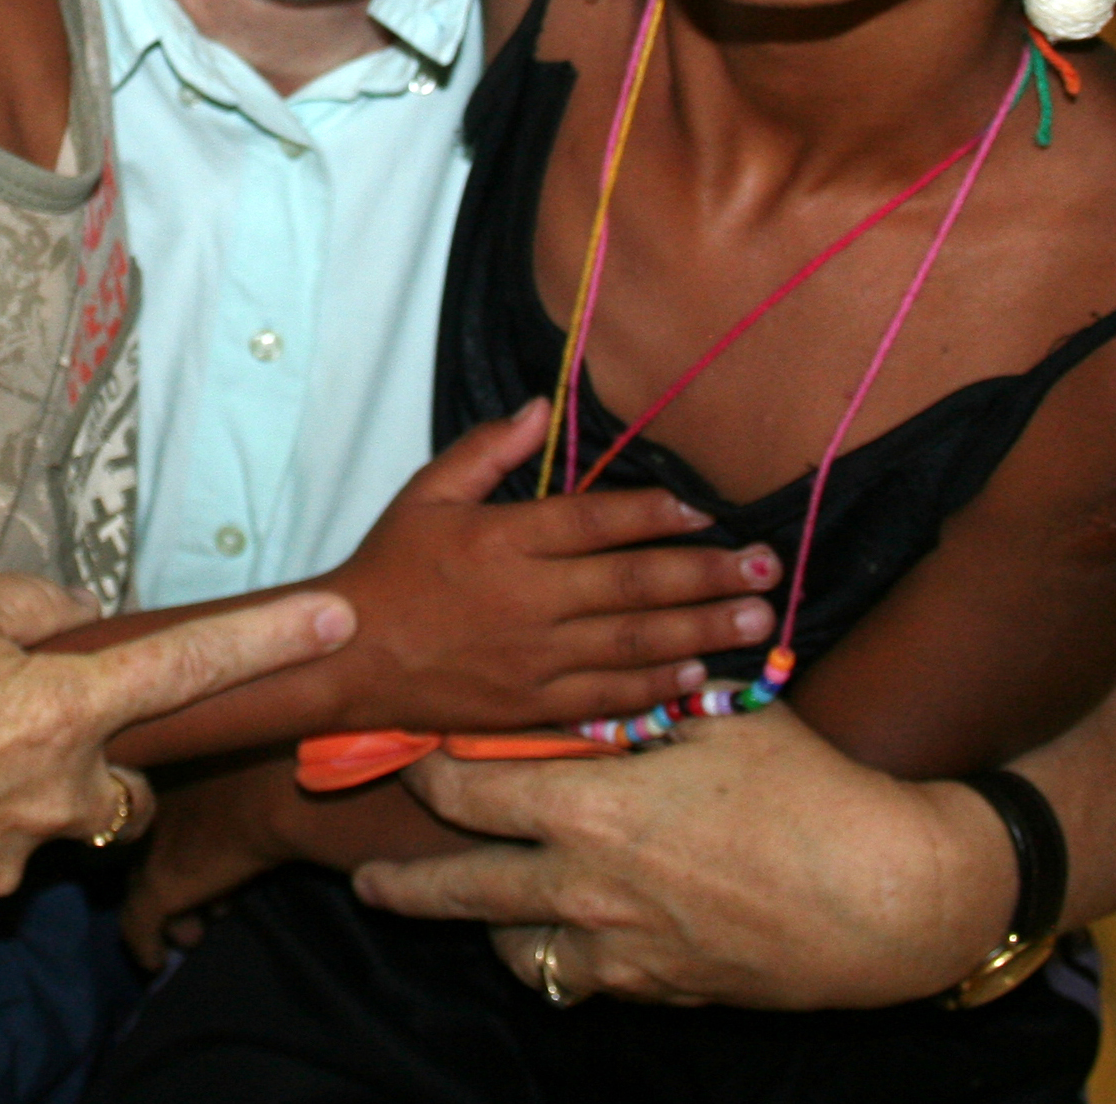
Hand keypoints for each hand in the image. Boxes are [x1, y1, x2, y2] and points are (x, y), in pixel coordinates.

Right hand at [0, 574, 353, 916]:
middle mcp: (48, 803)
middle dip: (109, 753)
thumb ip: (31, 606)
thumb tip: (77, 618)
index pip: (190, 668)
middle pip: (127, 784)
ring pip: (51, 822)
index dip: (269, 644)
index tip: (337, 624)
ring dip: (23, 786)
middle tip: (35, 711)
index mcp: (59, 715)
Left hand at [122, 753, 470, 968]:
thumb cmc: (308, 761)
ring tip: (199, 927)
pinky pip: (139, 922)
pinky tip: (157, 958)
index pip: (183, 793)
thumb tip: (337, 754)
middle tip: (214, 895)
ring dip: (180, 903)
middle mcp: (168, 792)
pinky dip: (146, 941)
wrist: (287, 789)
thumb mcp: (301, 751)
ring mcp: (160, 836)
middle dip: (193, 866)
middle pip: (168, 836)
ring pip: (153, 878)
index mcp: (197, 754)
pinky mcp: (160, 882)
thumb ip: (301, 757)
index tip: (227, 847)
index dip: (204, 824)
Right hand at [325, 401, 777, 730]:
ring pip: (634, 644)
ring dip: (702, 630)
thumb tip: (543, 407)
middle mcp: (529, 599)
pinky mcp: (531, 708)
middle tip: (766, 568)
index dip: (657, 513)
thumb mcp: (425, 494)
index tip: (708, 512)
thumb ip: (486, 449)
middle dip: (708, 575)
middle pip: (634, 583)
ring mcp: (534, 659)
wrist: (348, 660)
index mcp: (505, 540)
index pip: (596, 521)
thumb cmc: (389, 569)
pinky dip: (656, 689)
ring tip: (757, 619)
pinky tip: (698, 676)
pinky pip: (607, 699)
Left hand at [353, 705, 1015, 1009]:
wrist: (882, 895)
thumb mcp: (716, 719)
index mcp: (588, 808)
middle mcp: (586, 886)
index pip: (470, 793)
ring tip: (468, 910)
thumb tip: (605, 672)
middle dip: (406, 885)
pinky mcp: (660, 989)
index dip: (428, 775)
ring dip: (489, 926)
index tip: (406, 761)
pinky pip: (582, 981)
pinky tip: (561, 940)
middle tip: (368, 880)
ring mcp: (621, 948)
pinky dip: (561, 960)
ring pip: (518, 949)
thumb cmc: (803, 789)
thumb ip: (644, 706)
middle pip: (462, 891)